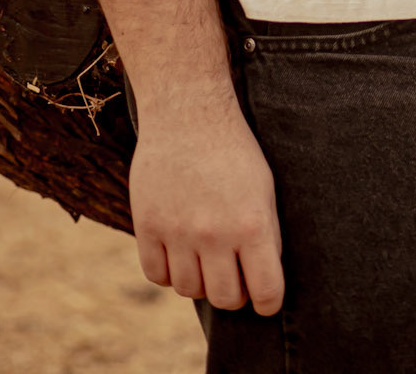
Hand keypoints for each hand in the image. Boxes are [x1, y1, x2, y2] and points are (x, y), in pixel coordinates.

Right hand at [130, 97, 282, 313]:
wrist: (188, 112)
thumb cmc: (234, 149)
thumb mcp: (263, 188)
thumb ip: (263, 236)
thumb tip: (262, 281)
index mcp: (252, 223)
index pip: (265, 291)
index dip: (268, 303)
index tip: (266, 301)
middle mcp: (215, 233)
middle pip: (224, 298)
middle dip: (233, 293)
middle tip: (234, 276)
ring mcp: (178, 232)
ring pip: (188, 290)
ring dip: (199, 280)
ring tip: (205, 256)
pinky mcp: (147, 226)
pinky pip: (157, 276)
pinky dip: (168, 271)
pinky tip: (178, 251)